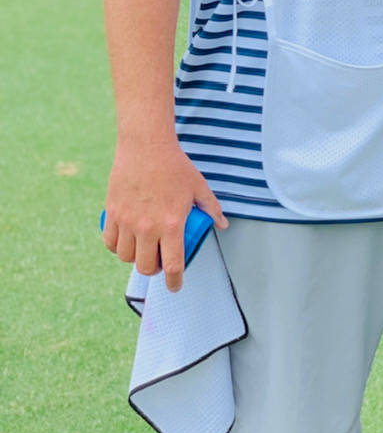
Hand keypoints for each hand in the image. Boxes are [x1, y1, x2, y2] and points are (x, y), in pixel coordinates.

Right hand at [102, 141, 226, 291]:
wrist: (146, 146)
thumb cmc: (175, 166)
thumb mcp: (199, 187)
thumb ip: (211, 208)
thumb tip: (222, 225)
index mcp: (171, 224)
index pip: (172, 265)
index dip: (174, 281)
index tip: (175, 286)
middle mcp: (148, 227)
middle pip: (146, 267)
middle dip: (154, 270)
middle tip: (160, 262)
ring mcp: (128, 221)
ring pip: (126, 257)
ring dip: (136, 259)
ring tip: (144, 250)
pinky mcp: (113, 213)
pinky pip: (111, 242)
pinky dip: (117, 247)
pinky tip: (126, 242)